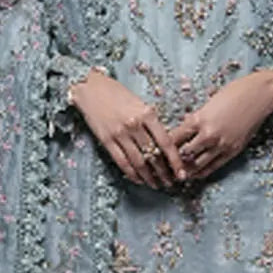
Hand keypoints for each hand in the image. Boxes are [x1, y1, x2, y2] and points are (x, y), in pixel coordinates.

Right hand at [70, 70, 188, 188]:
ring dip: (149, 177)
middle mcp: (134, 125)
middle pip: (154, 155)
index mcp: (147, 114)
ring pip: (139, 163)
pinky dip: (132, 174)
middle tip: (171, 183)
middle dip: (164, 173)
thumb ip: (152, 122)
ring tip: (156, 184)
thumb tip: (165, 145)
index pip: (166, 143)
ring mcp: (119, 134)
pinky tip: (139, 179)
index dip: (175, 161)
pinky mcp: (106, 141)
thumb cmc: (118, 93)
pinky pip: (122, 162)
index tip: (182, 173)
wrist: (90, 88)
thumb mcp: (141, 103)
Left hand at [170, 69, 272, 181]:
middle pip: (182, 154)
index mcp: (198, 119)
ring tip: (175, 175)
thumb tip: (185, 128)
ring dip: (185, 170)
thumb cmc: (234, 92)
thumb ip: (196, 118)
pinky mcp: (233, 151)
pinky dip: (201, 172)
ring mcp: (221, 145)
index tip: (155, 151)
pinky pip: (213, 167)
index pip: (173, 138)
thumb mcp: (208, 103)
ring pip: (196, 164)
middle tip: (161, 167)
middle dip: (171, 161)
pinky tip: (194, 175)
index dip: (163, 146)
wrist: (260, 95)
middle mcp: (208, 135)